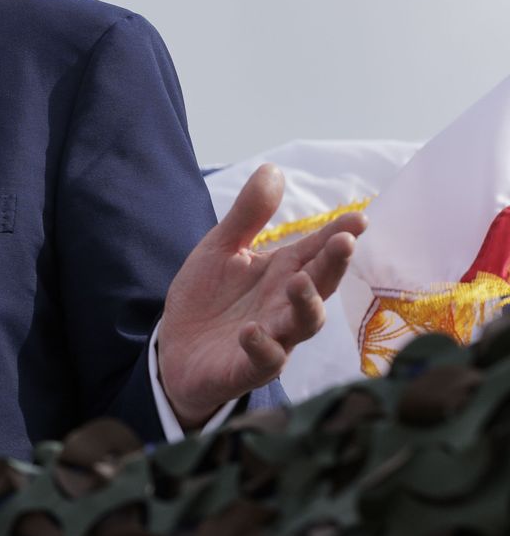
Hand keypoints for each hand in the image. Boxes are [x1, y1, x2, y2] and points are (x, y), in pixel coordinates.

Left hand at [156, 164, 364, 426]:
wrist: (176, 350)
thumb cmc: (208, 298)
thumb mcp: (221, 249)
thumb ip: (248, 215)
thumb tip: (273, 169)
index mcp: (284, 273)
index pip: (318, 251)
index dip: (339, 235)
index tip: (359, 219)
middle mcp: (286, 305)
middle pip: (320, 283)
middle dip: (334, 264)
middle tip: (344, 242)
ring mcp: (274, 337)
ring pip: (303, 324)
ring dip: (306, 304)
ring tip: (298, 282)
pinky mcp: (248, 367)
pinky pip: (264, 360)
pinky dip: (262, 346)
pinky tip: (251, 331)